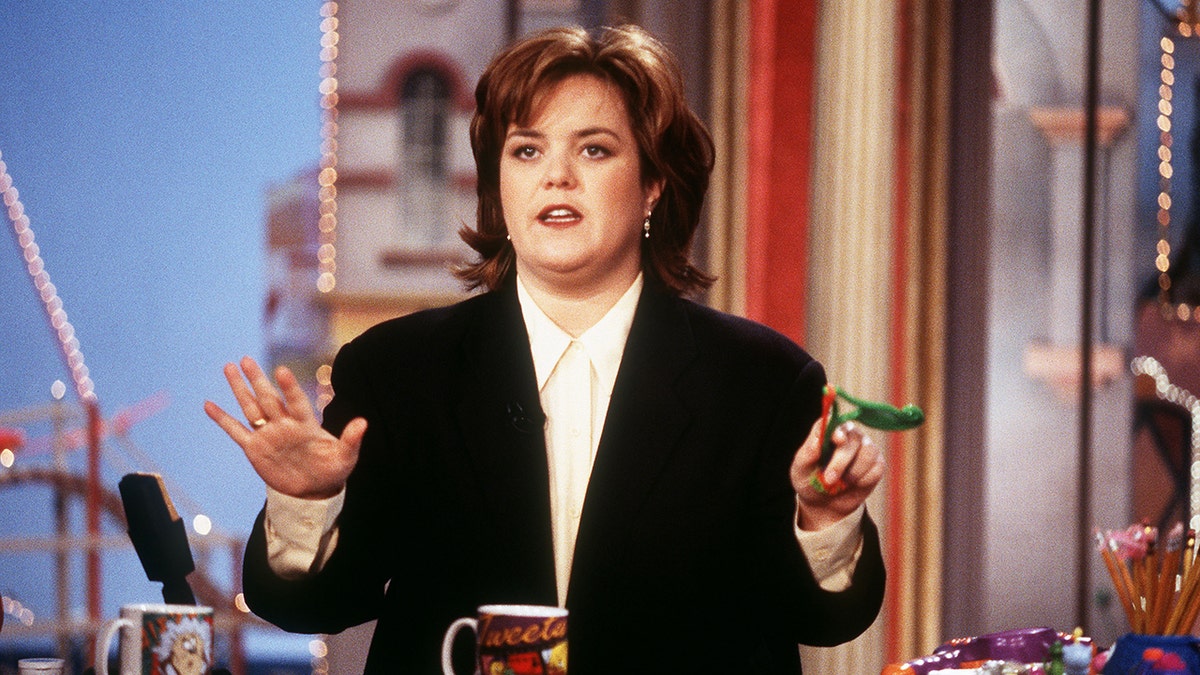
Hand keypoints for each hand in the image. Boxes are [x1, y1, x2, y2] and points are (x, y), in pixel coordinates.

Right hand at [204, 356, 364, 499]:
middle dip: (257, 380)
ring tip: (229, 367)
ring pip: (251, 407)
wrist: (314, 490)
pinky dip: (222, 419)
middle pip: (268, 398)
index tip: (281, 370)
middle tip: (246, 359)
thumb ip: (352, 440)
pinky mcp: (255, 449)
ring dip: (240, 389)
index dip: (289, 388)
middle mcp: (284, 424)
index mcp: (305, 423)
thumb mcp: (345, 457)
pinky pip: (236, 431)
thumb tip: (363, 422)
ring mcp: (268, 434)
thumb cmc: (333, 470)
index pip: (295, 401)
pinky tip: (209, 404)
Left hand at [790, 419, 883, 530]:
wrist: (824, 503)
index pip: (834, 421)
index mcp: (828, 430)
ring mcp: (865, 447)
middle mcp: (849, 434)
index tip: (838, 439)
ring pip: (868, 452)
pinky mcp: (877, 463)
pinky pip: (877, 468)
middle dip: (840, 461)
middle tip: (828, 479)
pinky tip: (853, 484)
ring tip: (841, 484)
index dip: (837, 428)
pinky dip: (863, 480)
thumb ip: (809, 452)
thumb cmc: (810, 481)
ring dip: (854, 472)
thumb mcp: (801, 468)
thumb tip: (818, 438)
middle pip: (853, 439)